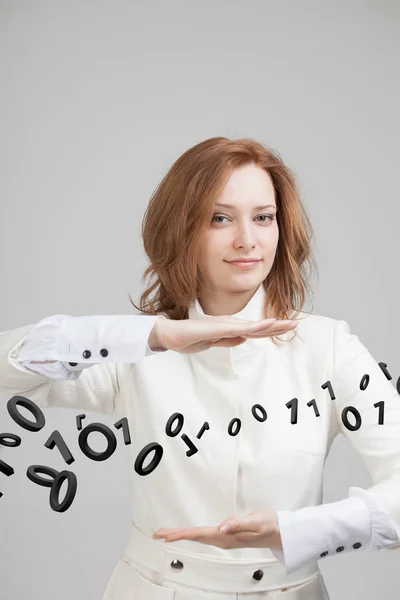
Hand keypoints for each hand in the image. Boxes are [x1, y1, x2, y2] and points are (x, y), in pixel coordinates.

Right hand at [150, 315, 296, 353]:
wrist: (169, 334)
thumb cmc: (187, 338)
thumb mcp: (211, 342)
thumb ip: (227, 341)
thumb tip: (245, 339)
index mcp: (229, 328)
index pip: (255, 330)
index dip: (271, 329)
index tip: (287, 327)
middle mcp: (230, 324)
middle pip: (259, 327)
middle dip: (278, 326)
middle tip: (296, 323)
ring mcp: (226, 325)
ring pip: (254, 326)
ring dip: (273, 325)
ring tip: (289, 324)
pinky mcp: (220, 326)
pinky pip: (242, 327)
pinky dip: (257, 326)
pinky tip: (269, 325)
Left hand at [152, 509, 282, 549]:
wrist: (281, 531)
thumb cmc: (269, 525)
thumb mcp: (256, 522)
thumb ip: (239, 525)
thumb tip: (221, 528)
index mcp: (226, 537)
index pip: (198, 534)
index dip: (181, 534)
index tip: (165, 535)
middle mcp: (223, 539)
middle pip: (195, 537)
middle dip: (176, 535)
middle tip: (158, 533)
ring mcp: (225, 538)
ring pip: (199, 536)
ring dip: (183, 534)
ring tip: (168, 533)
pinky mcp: (228, 534)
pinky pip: (205, 535)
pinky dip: (193, 533)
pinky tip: (190, 533)